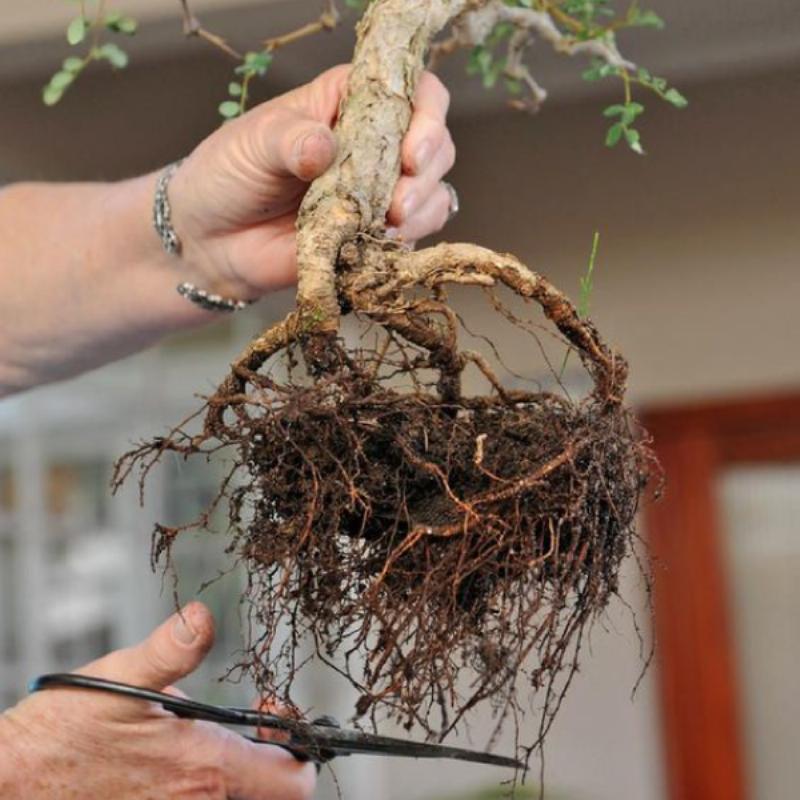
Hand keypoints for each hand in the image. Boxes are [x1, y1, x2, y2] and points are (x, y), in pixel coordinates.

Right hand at [0, 603, 314, 799]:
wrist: (8, 786)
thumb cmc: (61, 736)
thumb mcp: (121, 677)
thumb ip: (172, 649)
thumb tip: (202, 616)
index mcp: (204, 768)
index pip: (293, 781)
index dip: (301, 749)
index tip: (273, 713)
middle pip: (270, 795)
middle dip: (271, 756)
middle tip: (250, 723)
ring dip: (236, 771)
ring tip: (205, 736)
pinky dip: (204, 787)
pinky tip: (175, 760)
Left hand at [170, 65, 455, 298]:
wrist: (210, 240)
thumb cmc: (228, 174)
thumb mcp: (254, 142)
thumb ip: (291, 140)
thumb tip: (325, 149)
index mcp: (350, 104)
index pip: (412, 92)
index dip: (427, 116)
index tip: (411, 151)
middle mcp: (374, 147)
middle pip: (436, 146)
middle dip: (429, 172)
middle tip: (400, 197)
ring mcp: (377, 195)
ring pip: (434, 194)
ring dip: (424, 208)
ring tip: (393, 221)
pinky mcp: (372, 238)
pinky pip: (413, 238)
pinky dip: (410, 241)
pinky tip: (384, 243)